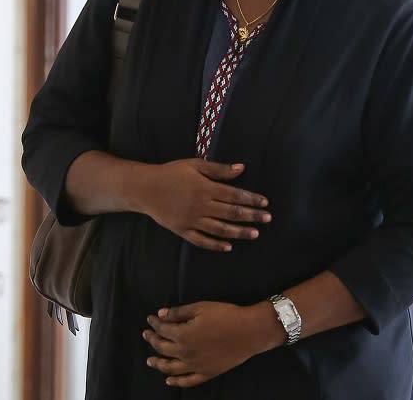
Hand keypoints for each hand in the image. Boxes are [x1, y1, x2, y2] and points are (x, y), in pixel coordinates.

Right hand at [137, 159, 270, 251]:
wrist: (145, 188)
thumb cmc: (171, 173)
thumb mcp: (194, 165)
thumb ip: (218, 169)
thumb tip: (241, 168)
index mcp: (205, 188)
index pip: (234, 195)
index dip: (252, 199)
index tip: (265, 203)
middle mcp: (201, 206)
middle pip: (231, 213)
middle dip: (252, 216)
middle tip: (267, 219)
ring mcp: (192, 220)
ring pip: (220, 229)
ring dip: (239, 232)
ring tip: (255, 234)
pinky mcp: (183, 230)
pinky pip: (202, 241)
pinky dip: (216, 245)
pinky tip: (228, 247)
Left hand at [143, 301, 280, 387]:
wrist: (249, 332)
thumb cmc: (225, 316)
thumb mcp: (200, 308)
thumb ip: (178, 313)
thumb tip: (160, 315)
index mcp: (182, 335)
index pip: (162, 329)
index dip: (155, 323)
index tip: (150, 319)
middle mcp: (185, 353)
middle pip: (163, 348)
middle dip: (152, 340)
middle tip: (146, 335)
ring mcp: (195, 366)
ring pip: (171, 368)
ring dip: (158, 364)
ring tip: (150, 361)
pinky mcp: (207, 373)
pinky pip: (188, 381)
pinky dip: (177, 382)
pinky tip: (169, 380)